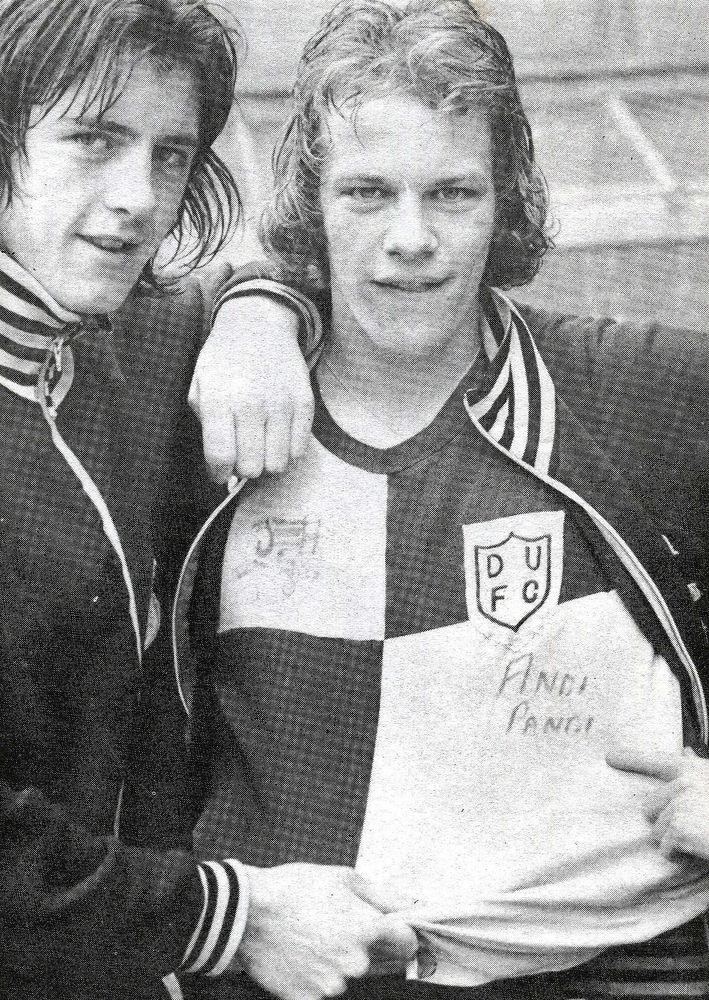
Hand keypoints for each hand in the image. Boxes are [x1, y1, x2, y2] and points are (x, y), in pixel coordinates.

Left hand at [189, 297, 313, 482]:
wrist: (258, 326)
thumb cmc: (224, 362)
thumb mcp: (199, 388)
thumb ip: (206, 429)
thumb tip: (221, 470)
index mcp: (219, 399)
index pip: (221, 457)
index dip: (217, 474)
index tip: (219, 472)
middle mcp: (252, 403)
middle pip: (251, 467)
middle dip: (243, 467)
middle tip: (240, 453)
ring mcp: (282, 403)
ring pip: (277, 465)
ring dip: (266, 461)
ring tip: (259, 445)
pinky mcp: (304, 403)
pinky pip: (298, 451)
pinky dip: (286, 450)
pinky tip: (275, 435)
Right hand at [233, 863, 417, 999]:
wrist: (246, 913)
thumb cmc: (295, 888)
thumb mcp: (343, 877)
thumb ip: (383, 895)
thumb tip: (413, 904)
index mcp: (368, 930)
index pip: (408, 944)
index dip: (401, 933)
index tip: (390, 927)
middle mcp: (356, 963)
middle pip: (384, 962)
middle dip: (374, 947)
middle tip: (344, 927)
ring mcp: (332, 985)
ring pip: (352, 976)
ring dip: (344, 962)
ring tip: (316, 938)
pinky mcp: (309, 998)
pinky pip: (325, 989)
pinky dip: (318, 976)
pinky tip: (302, 955)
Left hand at [606, 746, 708, 859]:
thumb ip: (698, 772)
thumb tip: (686, 754)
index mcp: (693, 771)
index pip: (657, 761)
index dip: (632, 758)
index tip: (609, 756)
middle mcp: (683, 782)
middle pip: (651, 807)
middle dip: (667, 824)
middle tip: (695, 830)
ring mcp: (679, 803)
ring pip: (657, 831)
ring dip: (677, 843)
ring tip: (702, 840)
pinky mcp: (677, 826)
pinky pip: (665, 848)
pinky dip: (680, 857)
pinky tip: (700, 852)